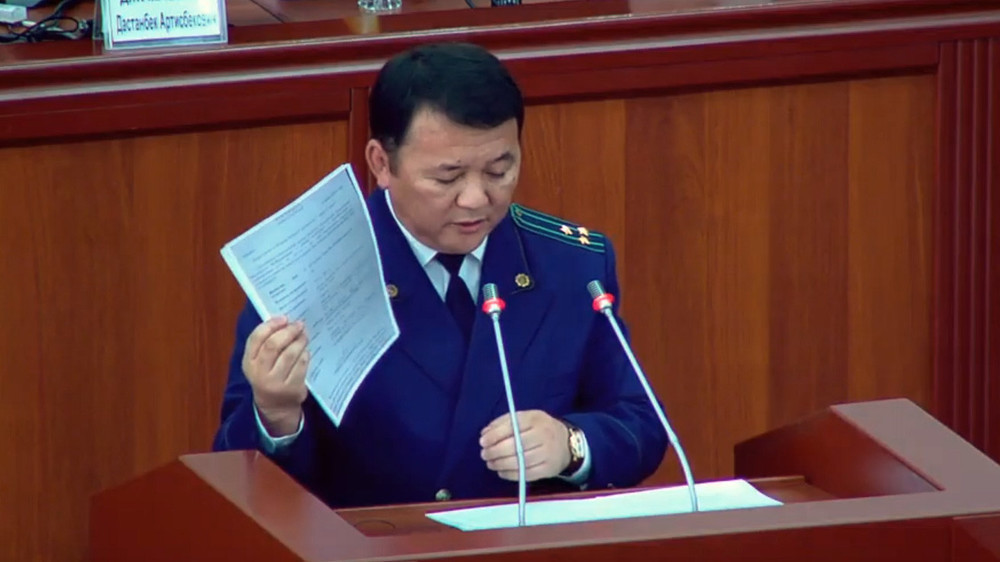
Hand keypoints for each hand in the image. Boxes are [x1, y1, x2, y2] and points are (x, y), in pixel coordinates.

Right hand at [242, 316, 309, 436]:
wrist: (275, 406)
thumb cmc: (267, 375)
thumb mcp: (259, 362)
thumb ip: (266, 342)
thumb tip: (285, 320)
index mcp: (248, 362)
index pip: (256, 338)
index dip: (271, 325)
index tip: (284, 318)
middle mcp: (259, 373)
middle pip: (274, 345)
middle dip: (288, 331)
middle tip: (299, 325)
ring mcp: (276, 382)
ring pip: (290, 354)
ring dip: (300, 341)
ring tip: (304, 335)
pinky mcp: (292, 388)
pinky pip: (301, 365)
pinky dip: (305, 354)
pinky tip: (305, 351)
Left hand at [479, 410, 569, 480]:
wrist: (567, 444)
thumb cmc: (540, 429)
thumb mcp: (525, 418)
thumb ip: (504, 422)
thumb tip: (485, 433)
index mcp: (535, 419)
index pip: (513, 426)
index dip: (495, 435)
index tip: (483, 441)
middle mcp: (543, 435)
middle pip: (516, 445)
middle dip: (495, 451)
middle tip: (484, 454)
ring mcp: (548, 453)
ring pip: (520, 461)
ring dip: (501, 464)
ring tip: (491, 463)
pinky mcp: (549, 469)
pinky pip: (526, 474)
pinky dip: (510, 475)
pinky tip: (501, 471)